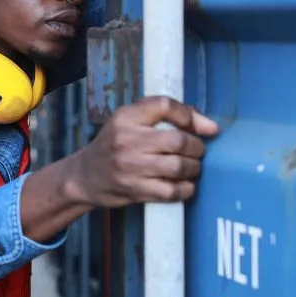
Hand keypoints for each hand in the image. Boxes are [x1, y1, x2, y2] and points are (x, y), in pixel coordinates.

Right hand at [69, 95, 219, 207]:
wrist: (85, 176)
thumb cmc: (115, 145)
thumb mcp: (130, 121)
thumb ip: (166, 115)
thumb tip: (210, 127)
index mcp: (125, 117)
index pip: (164, 105)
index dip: (188, 115)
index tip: (198, 127)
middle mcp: (127, 140)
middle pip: (178, 140)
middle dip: (196, 147)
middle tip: (196, 151)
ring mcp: (130, 167)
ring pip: (179, 166)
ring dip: (193, 168)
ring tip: (191, 167)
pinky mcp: (135, 190)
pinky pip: (172, 191)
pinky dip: (186, 188)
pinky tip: (183, 184)